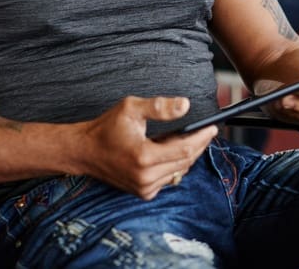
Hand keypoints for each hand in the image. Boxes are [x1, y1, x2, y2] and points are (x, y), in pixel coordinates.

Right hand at [71, 96, 216, 199]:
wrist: (85, 152)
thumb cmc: (107, 128)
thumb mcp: (131, 108)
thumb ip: (160, 107)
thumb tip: (186, 105)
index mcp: (144, 157)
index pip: (185, 149)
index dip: (202, 138)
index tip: (213, 127)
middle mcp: (145, 177)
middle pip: (186, 161)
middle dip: (199, 145)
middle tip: (207, 131)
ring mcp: (145, 188)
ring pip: (180, 171)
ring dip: (187, 155)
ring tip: (187, 137)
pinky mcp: (144, 193)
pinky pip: (170, 177)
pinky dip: (175, 164)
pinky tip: (170, 151)